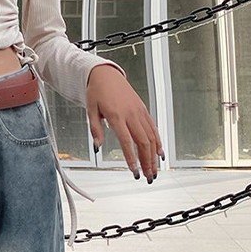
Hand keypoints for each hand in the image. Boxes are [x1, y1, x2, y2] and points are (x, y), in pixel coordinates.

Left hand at [86, 63, 163, 182]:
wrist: (106, 74)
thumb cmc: (96, 92)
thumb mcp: (90, 110)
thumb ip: (95, 129)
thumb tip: (98, 147)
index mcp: (117, 115)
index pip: (126, 141)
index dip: (132, 158)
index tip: (134, 172)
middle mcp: (131, 114)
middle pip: (143, 142)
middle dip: (147, 161)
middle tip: (148, 177)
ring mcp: (139, 112)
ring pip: (151, 136)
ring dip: (153, 156)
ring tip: (154, 171)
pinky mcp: (143, 110)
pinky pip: (153, 128)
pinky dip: (158, 142)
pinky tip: (160, 154)